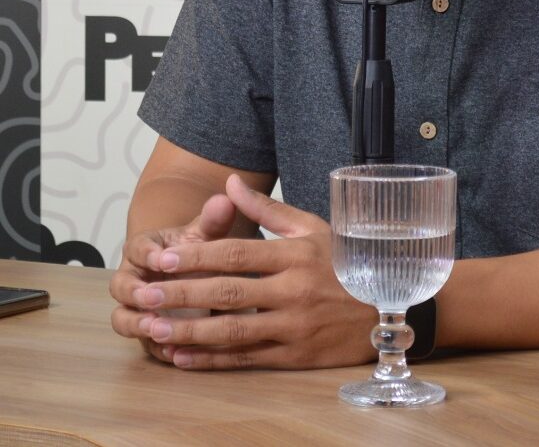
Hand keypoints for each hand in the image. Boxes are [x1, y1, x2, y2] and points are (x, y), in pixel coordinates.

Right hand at [109, 190, 237, 363]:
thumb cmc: (200, 248)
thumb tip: (226, 199)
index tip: (161, 259)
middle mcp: (134, 279)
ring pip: (124, 319)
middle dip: (133, 293)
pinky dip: (157, 349)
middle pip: (120, 287)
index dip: (146, 254)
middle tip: (149, 298)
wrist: (202, 272)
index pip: (136, 248)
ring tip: (156, 328)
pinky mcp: (150, 332)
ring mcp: (139, 308)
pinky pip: (146, 344)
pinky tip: (174, 353)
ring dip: (136, 325)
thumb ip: (213, 219)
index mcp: (144, 249)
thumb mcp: (208, 233)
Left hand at [115, 174, 375, 370]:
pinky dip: (212, 360)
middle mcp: (293, 290)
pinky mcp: (295, 355)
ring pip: (232, 331)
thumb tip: (228, 184)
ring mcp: (294, 326)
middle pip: (227, 293)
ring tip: (153, 331)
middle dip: (182, 295)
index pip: (237, 255)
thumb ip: (267, 209)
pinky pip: (247, 359)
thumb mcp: (314, 228)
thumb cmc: (347, 260)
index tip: (162, 258)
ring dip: (189, 332)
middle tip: (144, 296)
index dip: (196, 257)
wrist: (389, 306)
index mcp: (296, 254)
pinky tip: (183, 358)